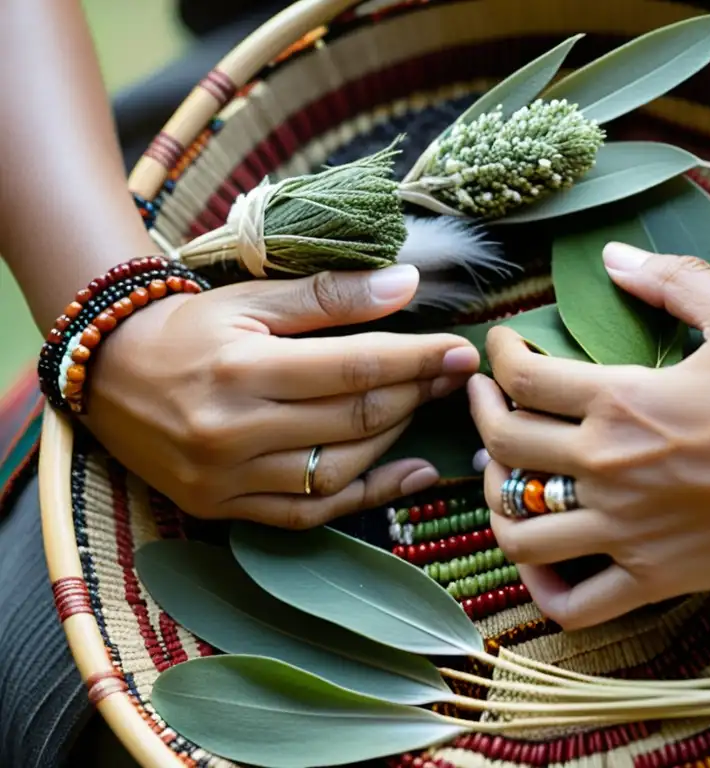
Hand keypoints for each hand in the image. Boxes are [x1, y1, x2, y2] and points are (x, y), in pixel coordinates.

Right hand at [84, 264, 479, 528]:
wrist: (106, 373)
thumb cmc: (187, 328)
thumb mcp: (251, 297)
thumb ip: (330, 295)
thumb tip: (408, 285)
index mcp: (241, 367)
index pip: (354, 367)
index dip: (417, 359)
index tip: (461, 351)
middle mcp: (234, 430)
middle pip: (353, 418)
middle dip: (416, 394)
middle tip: (452, 376)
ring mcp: (228, 478)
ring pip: (340, 469)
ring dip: (395, 439)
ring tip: (421, 407)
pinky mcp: (224, 508)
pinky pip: (311, 513)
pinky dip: (367, 497)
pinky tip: (410, 473)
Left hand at [469, 243, 709, 628]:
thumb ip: (672, 281)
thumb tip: (612, 256)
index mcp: (622, 400)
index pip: (524, 377)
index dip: (499, 353)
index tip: (503, 344)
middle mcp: (609, 467)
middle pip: (503, 447)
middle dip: (478, 413)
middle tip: (481, 393)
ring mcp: (629, 530)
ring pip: (521, 531)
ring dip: (496, 503)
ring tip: (501, 479)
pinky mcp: (659, 578)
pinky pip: (577, 605)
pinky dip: (546, 593)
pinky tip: (545, 569)